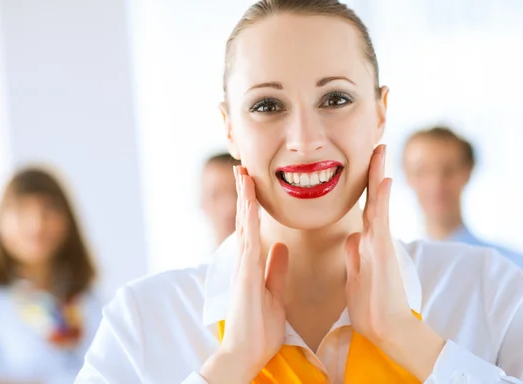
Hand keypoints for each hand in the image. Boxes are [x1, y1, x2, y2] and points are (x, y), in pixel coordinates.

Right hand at [200, 166, 288, 383]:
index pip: (252, 227)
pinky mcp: (245, 276)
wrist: (247, 353)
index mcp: (252, 265)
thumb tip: (280, 247)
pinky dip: (248, 220)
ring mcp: (242, 267)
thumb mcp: (274, 292)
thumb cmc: (260, 327)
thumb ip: (275, 269)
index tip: (253, 183)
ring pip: (243, 225)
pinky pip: (248, 241)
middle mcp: (244, 262)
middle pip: (244, 220)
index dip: (252, 204)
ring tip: (243, 174)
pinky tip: (250, 203)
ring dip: (243, 198)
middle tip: (243, 167)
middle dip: (244, 193)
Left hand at [344, 144, 411, 343]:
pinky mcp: (382, 254)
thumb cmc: (370, 308)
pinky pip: (380, 221)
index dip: (365, 187)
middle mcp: (374, 240)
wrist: (386, 330)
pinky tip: (383, 179)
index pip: (365, 209)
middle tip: (377, 146)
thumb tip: (352, 239)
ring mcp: (379, 245)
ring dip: (378, 176)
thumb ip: (354, 257)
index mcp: (366, 244)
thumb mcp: (354, 278)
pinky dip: (381, 200)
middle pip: (373, 199)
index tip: (364, 167)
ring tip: (380, 150)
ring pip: (377, 203)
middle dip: (374, 172)